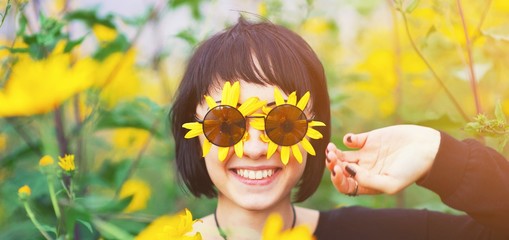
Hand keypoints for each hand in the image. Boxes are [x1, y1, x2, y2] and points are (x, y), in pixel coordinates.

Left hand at [325, 125, 440, 194]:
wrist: (428, 148)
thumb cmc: (413, 169)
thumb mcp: (391, 183)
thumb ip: (368, 181)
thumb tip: (348, 171)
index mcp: (369, 184)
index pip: (346, 185)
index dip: (338, 180)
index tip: (339, 169)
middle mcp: (365, 170)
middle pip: (341, 170)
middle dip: (332, 164)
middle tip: (331, 157)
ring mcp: (366, 154)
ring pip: (342, 155)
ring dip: (334, 153)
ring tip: (332, 148)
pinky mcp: (370, 139)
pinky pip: (351, 140)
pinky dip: (347, 139)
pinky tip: (352, 139)